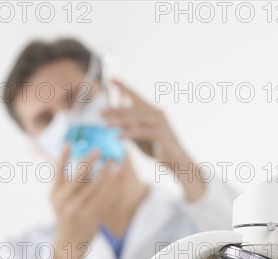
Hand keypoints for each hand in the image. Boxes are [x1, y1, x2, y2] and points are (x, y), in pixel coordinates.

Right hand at [50, 146, 116, 258]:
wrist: (69, 242)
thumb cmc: (66, 215)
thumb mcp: (60, 199)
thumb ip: (67, 183)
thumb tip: (79, 160)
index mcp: (54, 194)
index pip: (57, 172)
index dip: (62, 157)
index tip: (69, 143)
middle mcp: (63, 201)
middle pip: (78, 177)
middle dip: (89, 161)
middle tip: (99, 150)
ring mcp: (77, 210)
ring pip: (94, 187)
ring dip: (105, 173)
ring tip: (112, 162)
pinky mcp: (90, 217)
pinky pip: (103, 198)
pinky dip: (110, 187)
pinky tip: (116, 178)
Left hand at [101, 79, 204, 201]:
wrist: (177, 161)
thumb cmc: (158, 149)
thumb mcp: (140, 138)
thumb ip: (129, 127)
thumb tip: (112, 120)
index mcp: (153, 111)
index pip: (136, 96)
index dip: (123, 87)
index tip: (111, 78)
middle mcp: (158, 113)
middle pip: (133, 107)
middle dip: (116, 109)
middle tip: (100, 112)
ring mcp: (161, 123)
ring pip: (137, 118)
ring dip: (121, 121)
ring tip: (107, 124)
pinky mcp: (162, 134)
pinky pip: (142, 132)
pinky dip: (130, 134)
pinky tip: (119, 137)